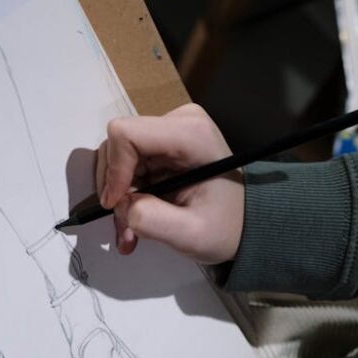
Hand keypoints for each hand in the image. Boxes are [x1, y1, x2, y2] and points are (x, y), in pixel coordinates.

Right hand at [95, 103, 243, 263]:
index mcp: (191, 134)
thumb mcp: (192, 234)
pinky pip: (127, 166)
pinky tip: (135, 221)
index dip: (113, 170)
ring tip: (130, 230)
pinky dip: (125, 196)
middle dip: (115, 190)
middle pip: (117, 147)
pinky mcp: (161, 145)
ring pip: (117, 160)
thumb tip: (121, 206)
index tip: (117, 203)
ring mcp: (168, 132)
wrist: (243, 223)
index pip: (126, 134)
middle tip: (126, 226)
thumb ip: (152, 220)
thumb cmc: (227, 226)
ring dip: (119, 198)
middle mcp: (178, 123)